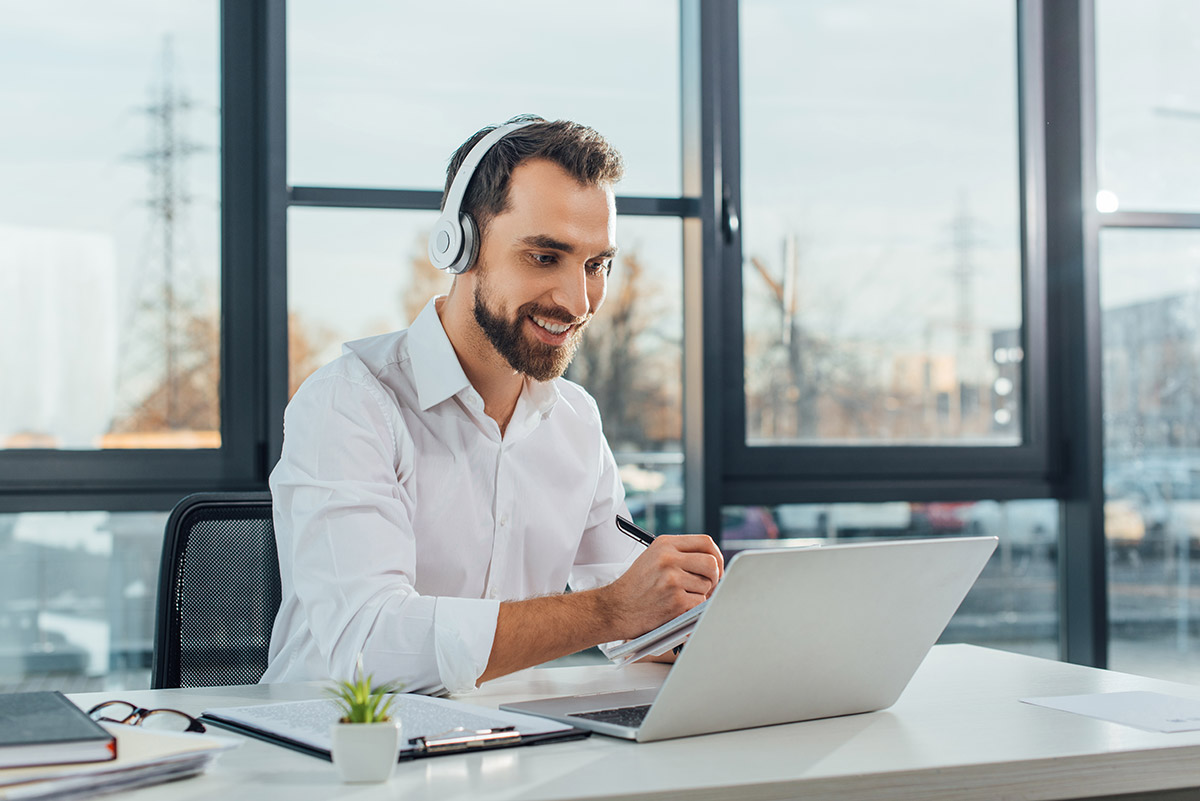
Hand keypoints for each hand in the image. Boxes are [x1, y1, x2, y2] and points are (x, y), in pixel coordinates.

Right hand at [601, 535, 723, 640]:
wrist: (615, 608)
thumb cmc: (636, 586)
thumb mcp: (653, 558)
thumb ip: (680, 554)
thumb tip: (713, 562)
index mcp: (665, 544)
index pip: (705, 542)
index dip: (716, 555)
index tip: (716, 567)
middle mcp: (669, 558)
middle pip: (711, 563)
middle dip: (714, 577)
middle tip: (707, 586)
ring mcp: (672, 578)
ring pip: (707, 585)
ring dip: (700, 595)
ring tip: (681, 598)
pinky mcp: (675, 600)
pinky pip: (700, 603)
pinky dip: (693, 609)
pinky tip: (677, 609)